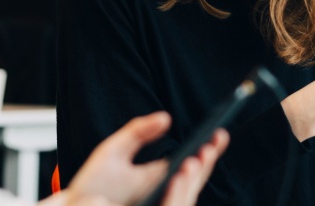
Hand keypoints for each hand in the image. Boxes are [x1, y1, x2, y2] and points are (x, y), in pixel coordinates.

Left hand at [64, 112, 228, 205]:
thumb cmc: (94, 184)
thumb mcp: (114, 151)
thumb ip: (138, 131)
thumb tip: (165, 117)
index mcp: (163, 178)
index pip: (195, 166)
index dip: (210, 151)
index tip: (220, 133)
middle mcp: (165, 195)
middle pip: (194, 183)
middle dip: (204, 166)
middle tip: (207, 148)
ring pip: (185, 201)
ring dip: (190, 184)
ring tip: (191, 162)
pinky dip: (175, 199)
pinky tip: (174, 177)